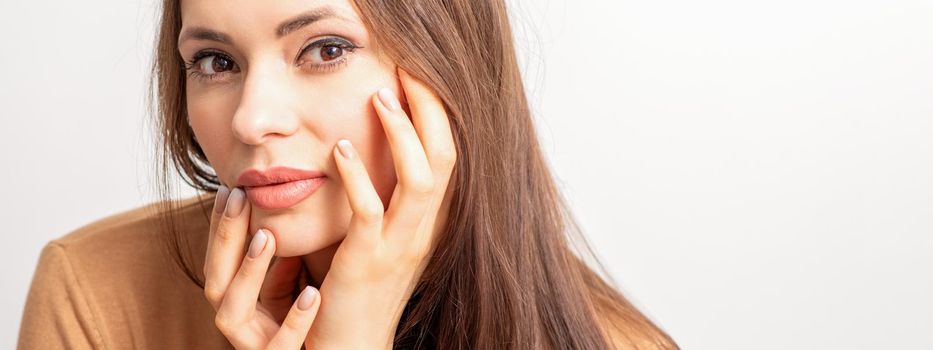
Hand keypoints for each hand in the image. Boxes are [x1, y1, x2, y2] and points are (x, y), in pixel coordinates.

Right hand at [204, 186, 321, 348]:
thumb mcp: (293, 288)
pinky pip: (281, 347)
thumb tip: (280, 213)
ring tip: (268, 237)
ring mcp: (255, 348)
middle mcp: (240, 327)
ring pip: (232, 313)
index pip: (220, 260)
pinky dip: (295, 320)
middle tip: (240, 198)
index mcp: (241, 304)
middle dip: (224, 238)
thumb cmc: (316, 327)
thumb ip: (284, 259)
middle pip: (217, 280)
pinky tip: (314, 295)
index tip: (231, 187)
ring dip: (249, 272)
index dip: (221, 226)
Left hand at [305, 68, 456, 348]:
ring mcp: (400, 246)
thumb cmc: (361, 287)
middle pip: (445, 158)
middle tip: (406, 72)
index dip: (439, 114)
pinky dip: (358, 175)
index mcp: (431, 222)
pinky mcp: (367, 261)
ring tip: (380, 99)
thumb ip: (388, 197)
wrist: (352, 345)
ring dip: (402, 134)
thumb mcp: (386, 237)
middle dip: (430, 110)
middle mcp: (424, 231)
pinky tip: (341, 148)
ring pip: (422, 180)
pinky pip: (371, 211)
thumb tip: (372, 147)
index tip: (418, 79)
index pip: (448, 156)